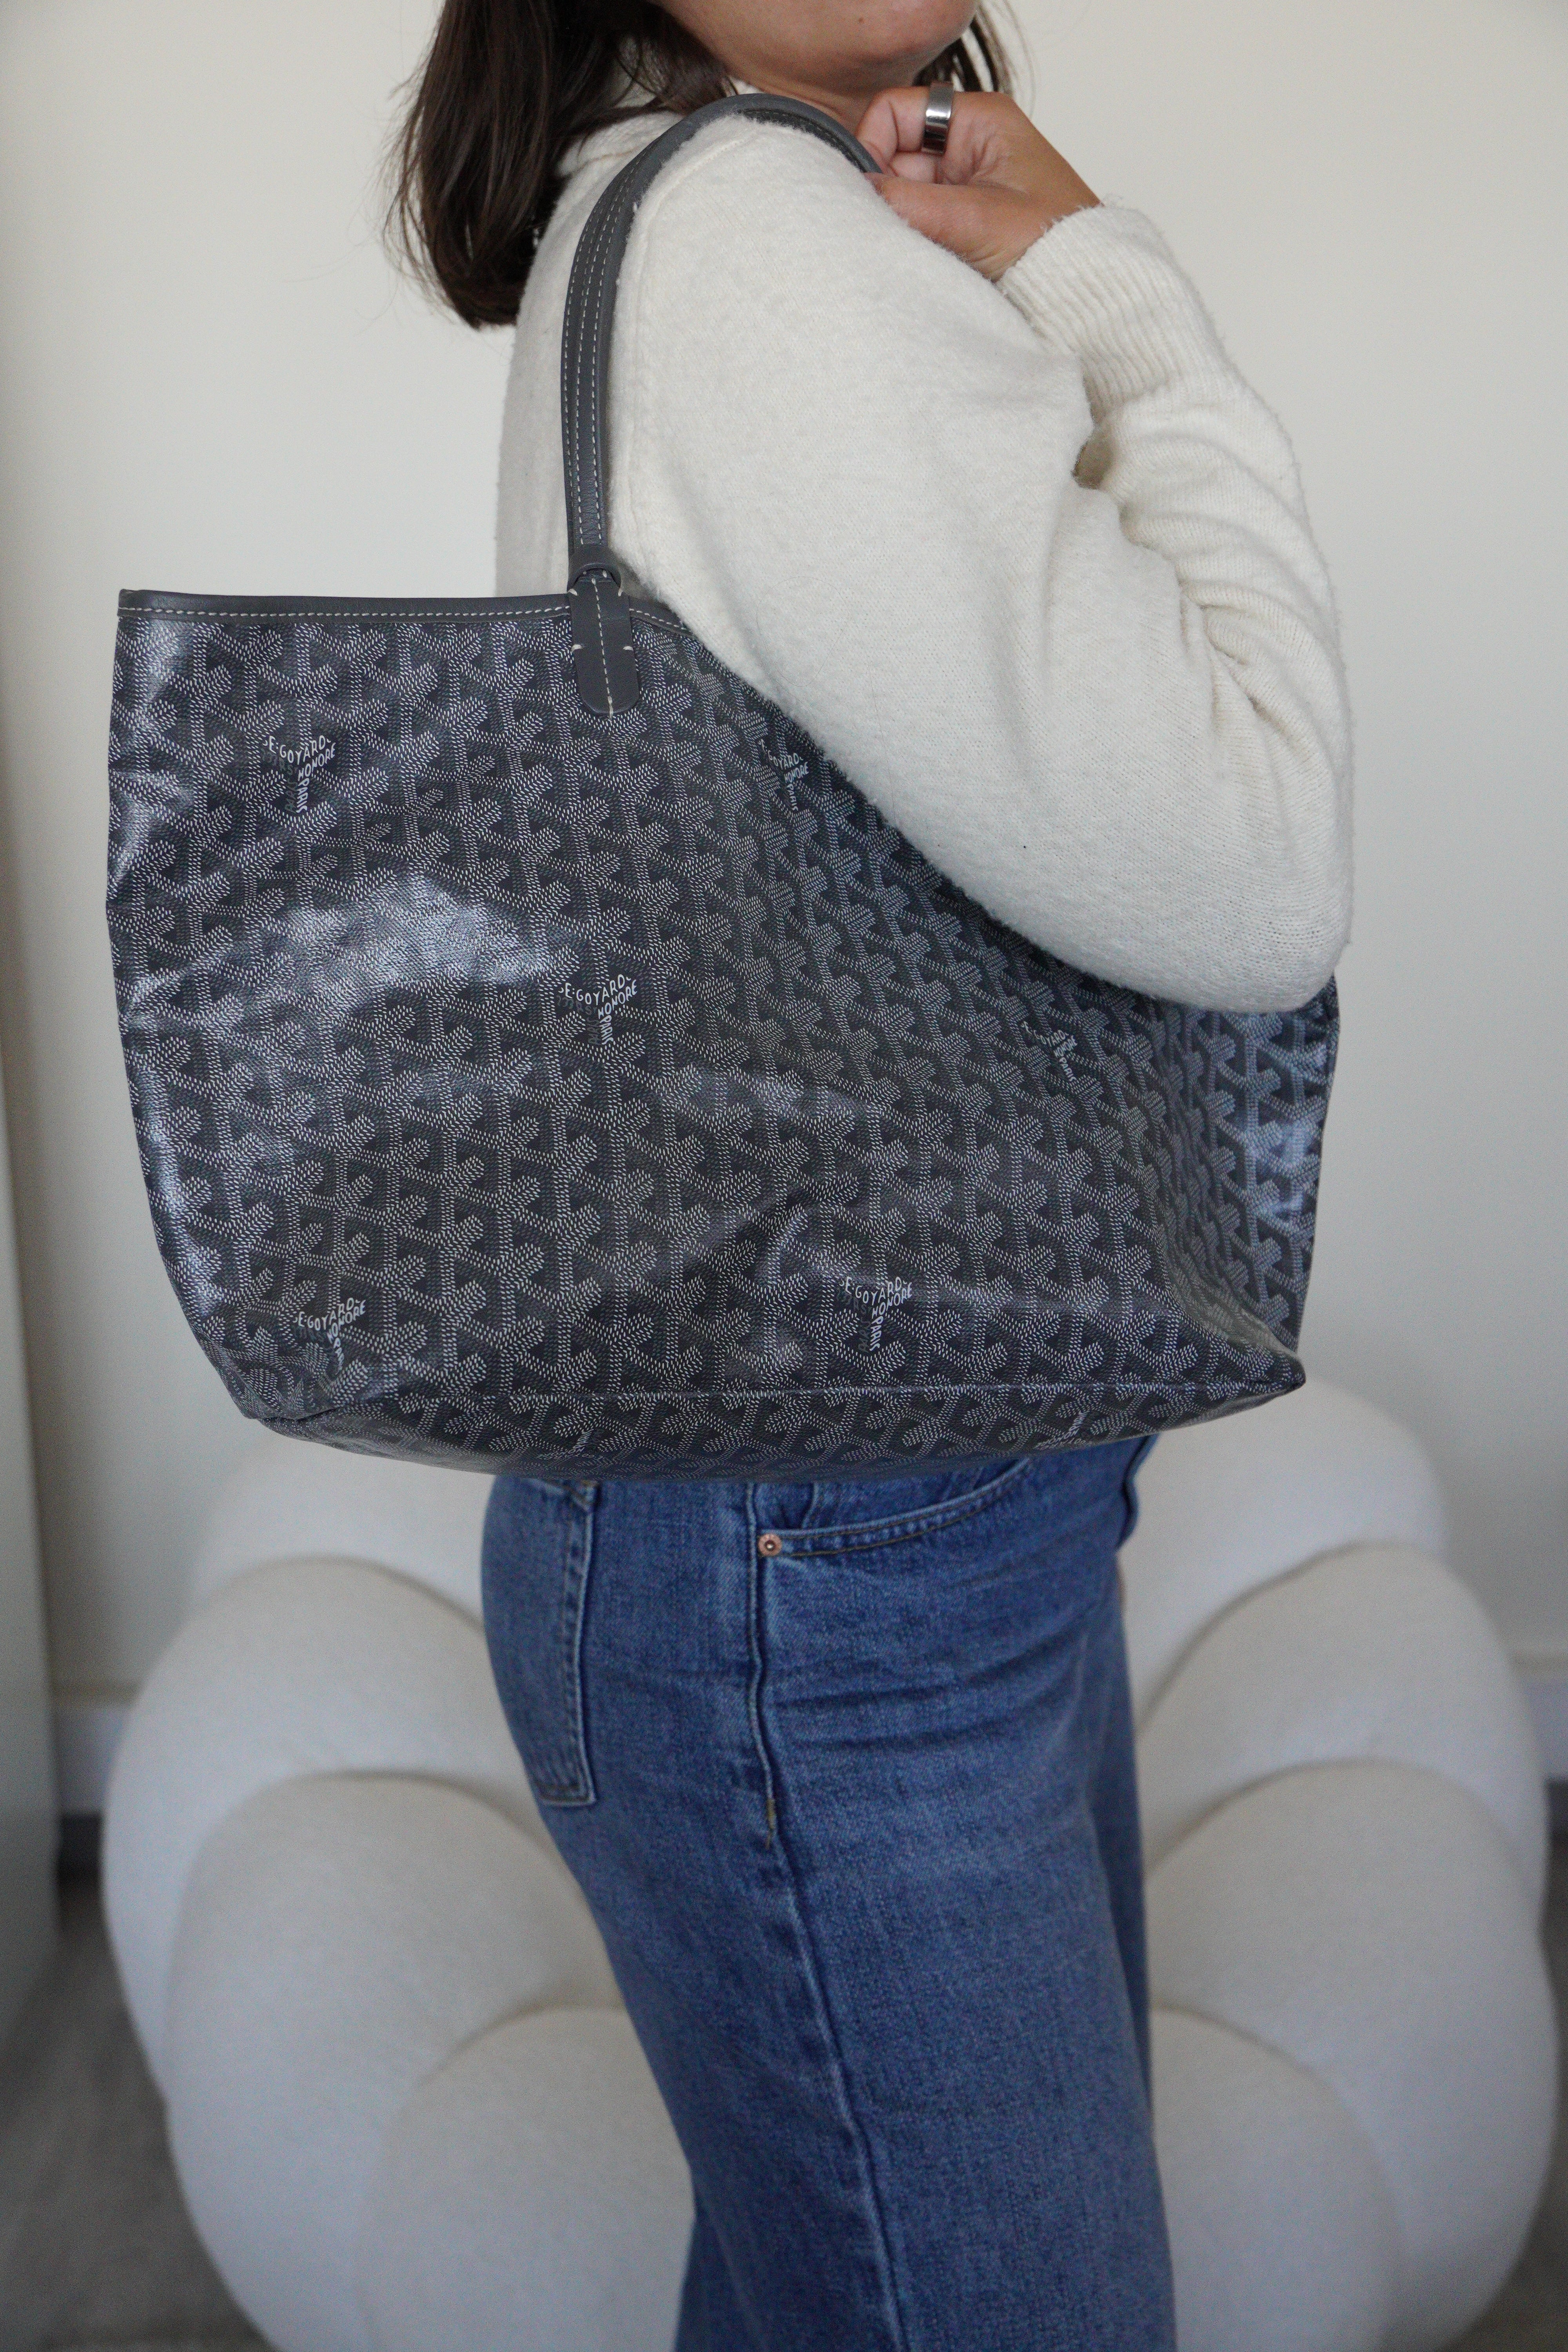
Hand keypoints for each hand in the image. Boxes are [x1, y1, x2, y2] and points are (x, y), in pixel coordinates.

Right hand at [856, 88, 1097, 280]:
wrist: (1088, 293)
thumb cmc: (1057, 245)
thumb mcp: (976, 219)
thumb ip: (910, 203)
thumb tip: (855, 193)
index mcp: (979, 120)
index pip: (895, 111)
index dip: (872, 145)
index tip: (870, 190)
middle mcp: (968, 146)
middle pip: (894, 155)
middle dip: (888, 192)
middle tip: (895, 227)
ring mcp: (963, 184)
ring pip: (903, 193)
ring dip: (902, 221)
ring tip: (923, 247)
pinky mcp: (961, 222)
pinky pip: (918, 222)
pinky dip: (914, 240)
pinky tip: (928, 258)